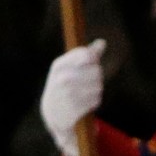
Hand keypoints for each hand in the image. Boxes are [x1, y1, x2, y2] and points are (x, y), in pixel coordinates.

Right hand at [41, 39, 106, 155]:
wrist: (53, 113)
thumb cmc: (64, 86)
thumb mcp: (69, 68)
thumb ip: (87, 55)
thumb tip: (102, 42)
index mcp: (60, 64)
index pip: (86, 54)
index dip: (93, 60)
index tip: (90, 64)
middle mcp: (62, 77)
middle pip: (96, 70)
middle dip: (97, 77)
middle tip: (89, 82)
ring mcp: (68, 93)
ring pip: (98, 86)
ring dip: (97, 90)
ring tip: (86, 93)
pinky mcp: (75, 107)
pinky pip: (96, 100)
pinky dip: (94, 101)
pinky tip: (86, 102)